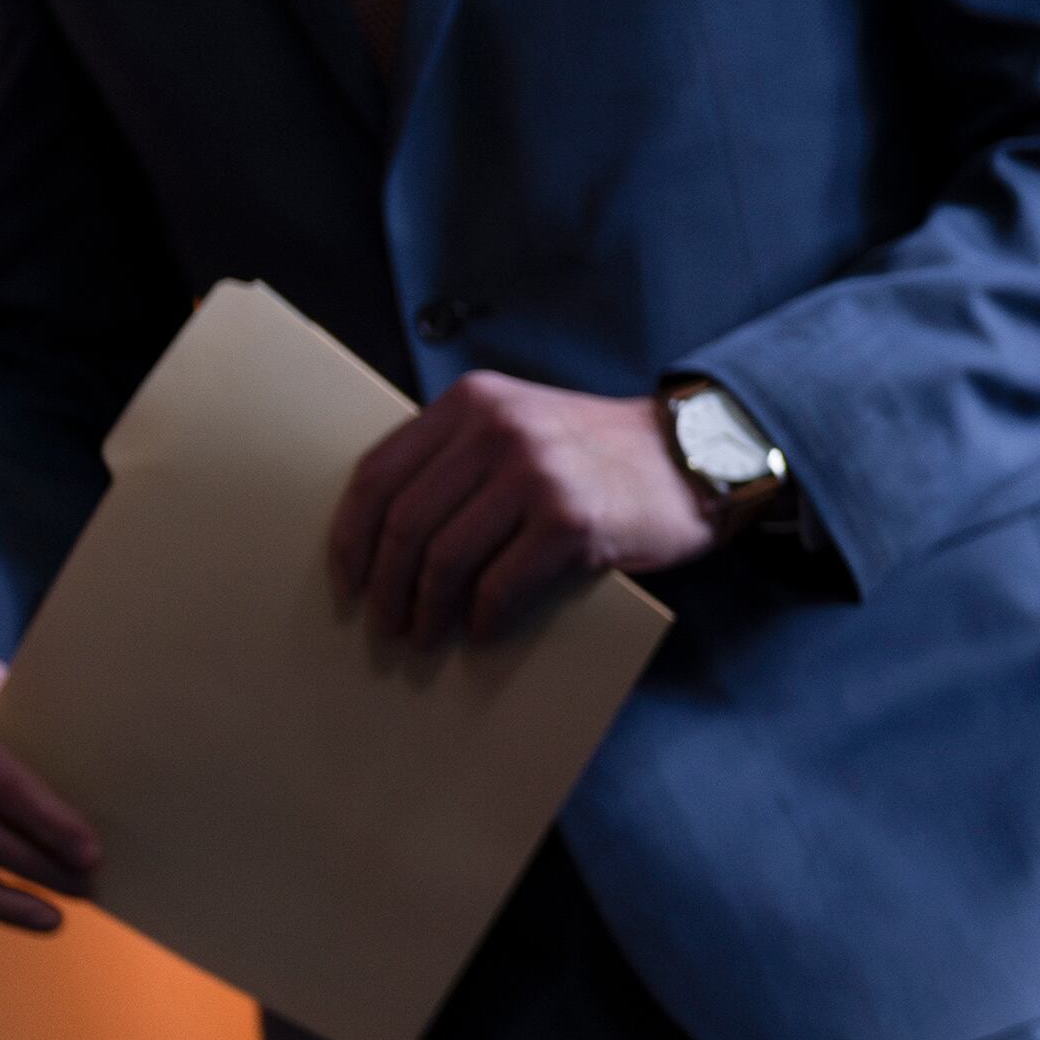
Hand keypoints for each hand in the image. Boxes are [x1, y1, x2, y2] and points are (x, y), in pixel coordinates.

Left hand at [330, 373, 711, 644]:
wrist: (691, 458)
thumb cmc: (595, 455)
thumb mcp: (519, 425)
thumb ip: (459, 457)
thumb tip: (384, 537)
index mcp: (472, 402)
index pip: (378, 473)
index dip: (350, 537)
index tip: (347, 582)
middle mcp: (498, 429)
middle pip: (404, 522)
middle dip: (384, 587)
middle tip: (384, 626)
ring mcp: (535, 472)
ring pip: (443, 558)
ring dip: (425, 611)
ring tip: (424, 637)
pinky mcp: (570, 520)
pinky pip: (499, 584)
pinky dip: (482, 618)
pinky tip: (480, 631)